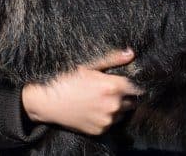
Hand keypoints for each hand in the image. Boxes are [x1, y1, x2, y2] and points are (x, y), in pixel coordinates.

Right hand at [22, 49, 142, 135]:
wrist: (49, 102)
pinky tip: (93, 110)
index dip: (131, 85)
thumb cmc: (68, 80)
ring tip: (100, 101)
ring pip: (121, 114)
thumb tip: (131, 53)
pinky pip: (110, 124)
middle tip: (109, 92)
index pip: (136, 87)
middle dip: (124, 97)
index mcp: (113, 86)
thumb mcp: (89, 65)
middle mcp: (113, 105)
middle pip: (131, 102)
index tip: (125, 84)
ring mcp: (107, 119)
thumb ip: (112, 59)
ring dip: (116, 108)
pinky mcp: (100, 130)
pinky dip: (105, 118)